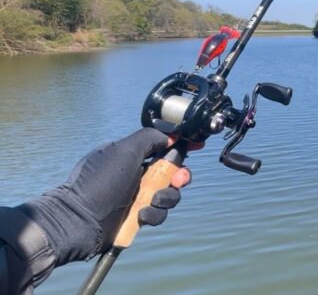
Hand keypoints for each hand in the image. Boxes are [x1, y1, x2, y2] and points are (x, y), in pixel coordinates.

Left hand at [18, 128, 200, 264]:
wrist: (80, 220)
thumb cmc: (99, 182)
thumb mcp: (123, 150)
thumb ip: (149, 138)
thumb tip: (168, 137)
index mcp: (132, 155)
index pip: (162, 146)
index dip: (181, 145)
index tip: (197, 146)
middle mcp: (137, 175)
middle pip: (172, 172)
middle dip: (179, 175)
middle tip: (178, 180)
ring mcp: (138, 196)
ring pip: (170, 194)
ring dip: (166, 197)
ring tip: (151, 201)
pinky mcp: (138, 217)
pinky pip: (159, 214)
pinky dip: (153, 214)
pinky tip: (140, 216)